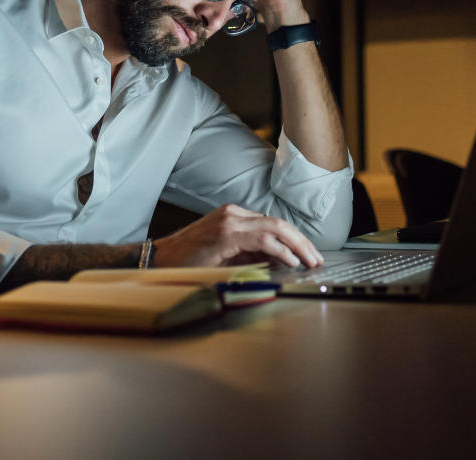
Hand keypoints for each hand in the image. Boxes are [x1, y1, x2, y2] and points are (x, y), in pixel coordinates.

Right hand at [152, 204, 323, 268]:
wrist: (158, 260)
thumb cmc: (189, 261)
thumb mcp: (227, 256)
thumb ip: (251, 255)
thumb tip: (281, 261)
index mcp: (234, 215)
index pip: (272, 223)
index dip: (294, 238)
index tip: (308, 253)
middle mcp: (234, 213)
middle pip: (278, 223)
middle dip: (301, 241)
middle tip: (317, 258)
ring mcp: (230, 221)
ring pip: (274, 228)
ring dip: (297, 245)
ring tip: (310, 260)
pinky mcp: (226, 234)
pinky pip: (262, 240)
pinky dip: (280, 251)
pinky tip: (291, 261)